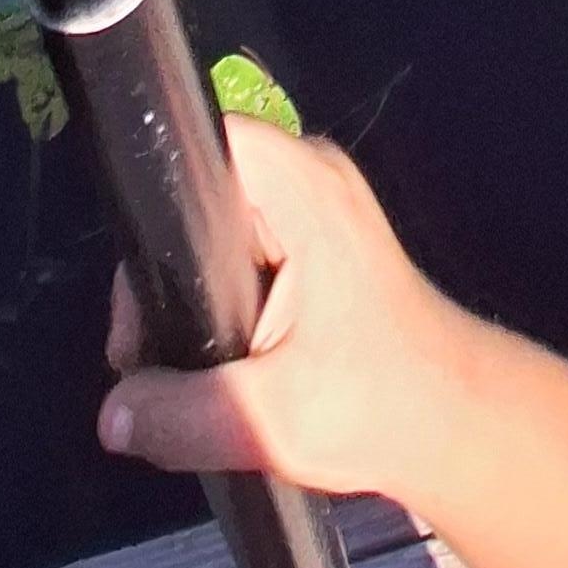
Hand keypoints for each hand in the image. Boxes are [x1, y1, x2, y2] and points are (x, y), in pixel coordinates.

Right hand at [97, 115, 479, 504]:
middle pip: (197, 198)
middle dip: (165, 280)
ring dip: (192, 302)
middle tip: (151, 362)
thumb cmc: (376, 402)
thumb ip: (176, 414)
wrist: (456, 423)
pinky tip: (221, 366)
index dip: (151, 210)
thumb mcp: (264, 419)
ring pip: (215, 234)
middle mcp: (309, 176)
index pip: (197, 143)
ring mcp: (317, 208)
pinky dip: (222, 306)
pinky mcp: (319, 246)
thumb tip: (111, 416)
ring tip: (184, 375)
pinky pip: (242, 254)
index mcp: (301, 185)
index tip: (139, 305)